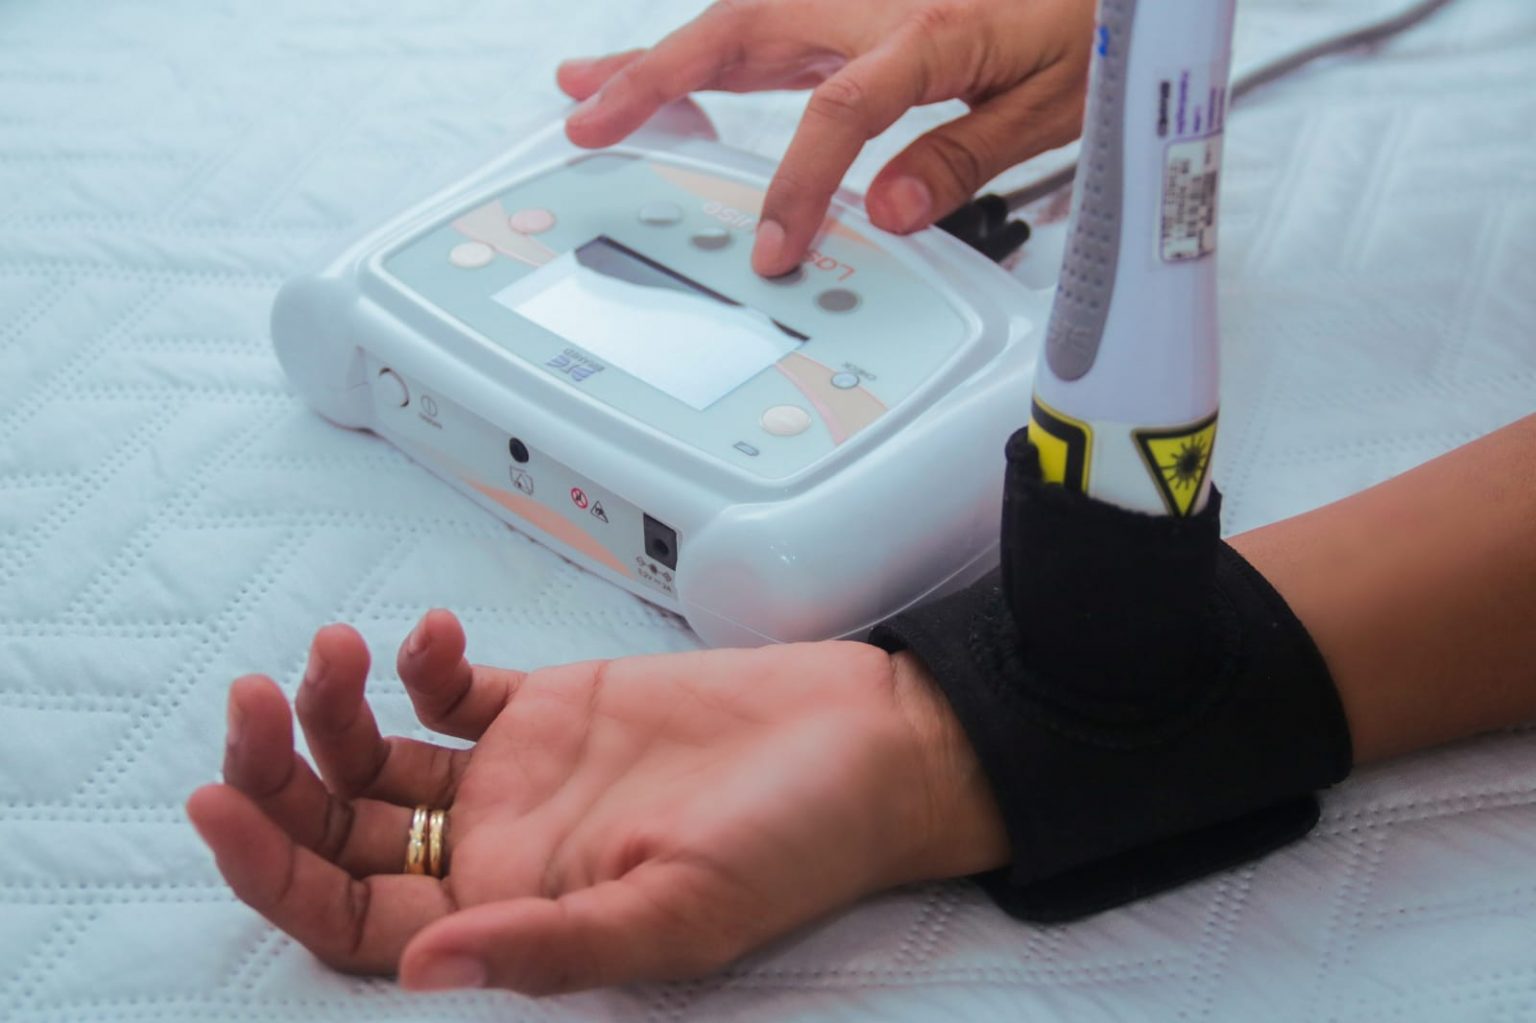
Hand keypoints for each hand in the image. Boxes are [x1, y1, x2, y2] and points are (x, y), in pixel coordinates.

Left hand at [187, 610, 1006, 993]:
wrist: (866, 741)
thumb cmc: (795, 843)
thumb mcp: (679, 911)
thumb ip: (553, 945)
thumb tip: (425, 971)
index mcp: (511, 916)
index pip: (350, 917)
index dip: (268, 873)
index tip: (218, 800)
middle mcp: (497, 853)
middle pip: (339, 828)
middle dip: (277, 770)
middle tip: (251, 699)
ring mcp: (519, 777)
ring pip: (377, 755)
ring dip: (333, 705)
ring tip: (334, 648)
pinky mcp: (552, 707)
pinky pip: (453, 694)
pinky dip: (421, 664)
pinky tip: (435, 638)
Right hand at [557, 0, 1093, 275]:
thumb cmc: (1089, 23)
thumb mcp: (1051, 102)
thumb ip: (964, 155)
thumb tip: (889, 211)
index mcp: (927, 25)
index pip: (838, 107)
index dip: (800, 180)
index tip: (777, 246)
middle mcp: (873, 0)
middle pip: (741, 28)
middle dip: (652, 74)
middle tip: (584, 118)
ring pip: (736, 21)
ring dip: (658, 59)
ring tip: (589, 91)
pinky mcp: (854, 8)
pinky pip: (762, 31)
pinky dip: (705, 57)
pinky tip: (672, 80)